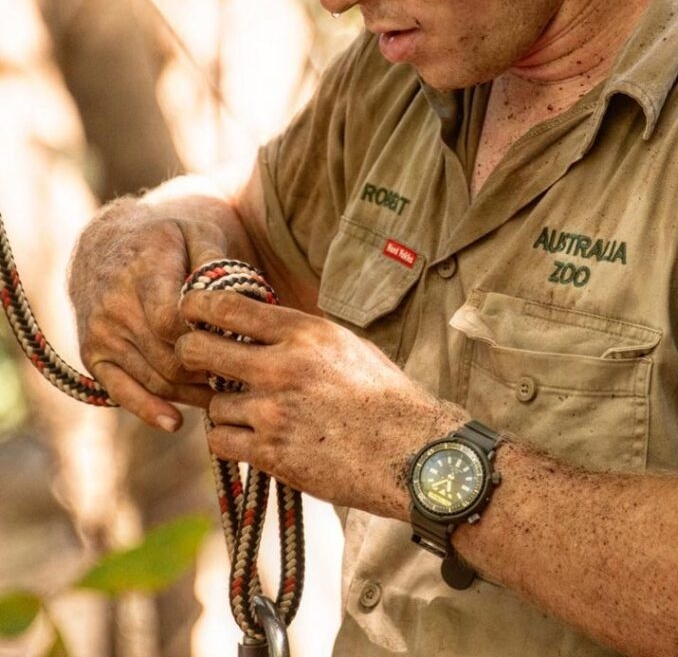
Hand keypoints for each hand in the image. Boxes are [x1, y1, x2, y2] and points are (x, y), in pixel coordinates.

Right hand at [69, 199, 229, 430]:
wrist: (108, 244)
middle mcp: (114, 307)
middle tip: (245, 376)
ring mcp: (101, 334)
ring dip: (191, 393)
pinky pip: (121, 392)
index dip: (207, 339)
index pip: (173, 323)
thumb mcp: (195, 234)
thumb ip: (216, 262)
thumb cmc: (166, 239)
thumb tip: (235, 297)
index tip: (239, 343)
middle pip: (168, 359)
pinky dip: (149, 410)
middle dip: (209, 371)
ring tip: (227, 393)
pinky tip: (176, 422)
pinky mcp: (93, 355)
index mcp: (143, 273)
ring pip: (153, 379)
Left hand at [176, 291, 464, 516]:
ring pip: (213, 404)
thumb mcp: (346, 345)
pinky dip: (231, 440)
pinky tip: (254, 437)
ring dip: (225, 408)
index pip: (228, 307)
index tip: (189, 310)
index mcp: (305, 332)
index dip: (197, 306)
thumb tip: (259, 323)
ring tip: (255, 411)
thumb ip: (301, 335)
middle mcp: (283, 366)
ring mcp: (273, 410)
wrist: (407, 451)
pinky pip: (221, 441)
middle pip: (199, 350)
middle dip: (191, 355)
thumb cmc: (383, 395)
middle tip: (197, 361)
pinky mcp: (270, 452)